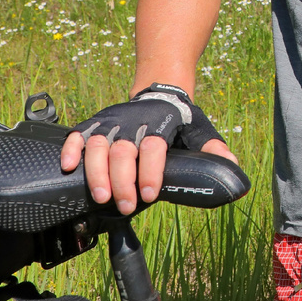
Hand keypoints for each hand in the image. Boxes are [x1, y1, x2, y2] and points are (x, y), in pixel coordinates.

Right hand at [59, 84, 237, 214]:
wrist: (160, 94)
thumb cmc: (180, 120)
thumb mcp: (199, 131)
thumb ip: (212, 148)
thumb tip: (232, 164)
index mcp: (160, 125)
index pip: (153, 148)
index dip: (150, 171)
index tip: (149, 194)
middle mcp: (134, 123)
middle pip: (123, 152)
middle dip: (122, 181)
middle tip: (126, 205)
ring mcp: (112, 123)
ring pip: (97, 146)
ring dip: (96, 173)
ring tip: (102, 197)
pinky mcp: (95, 124)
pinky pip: (77, 134)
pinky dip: (70, 149)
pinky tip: (69, 168)